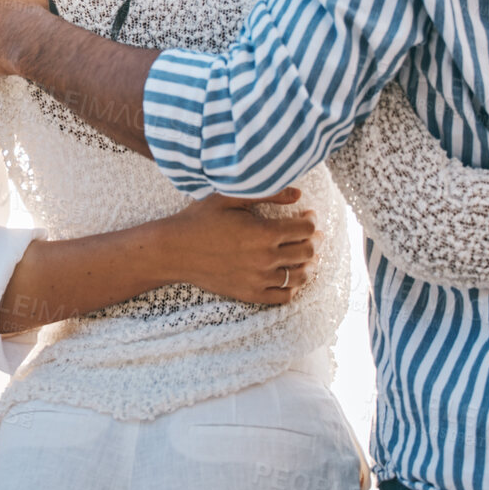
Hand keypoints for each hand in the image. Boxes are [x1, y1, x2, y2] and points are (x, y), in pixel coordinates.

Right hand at [155, 187, 318, 304]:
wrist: (175, 250)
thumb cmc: (200, 219)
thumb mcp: (229, 198)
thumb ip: (266, 193)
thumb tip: (298, 194)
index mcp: (264, 233)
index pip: (306, 229)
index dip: (311, 220)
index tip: (307, 215)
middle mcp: (265, 259)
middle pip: (307, 252)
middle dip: (314, 241)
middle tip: (311, 234)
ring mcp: (258, 280)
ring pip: (300, 276)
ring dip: (308, 265)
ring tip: (306, 256)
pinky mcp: (250, 294)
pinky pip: (284, 296)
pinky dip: (293, 287)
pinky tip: (290, 277)